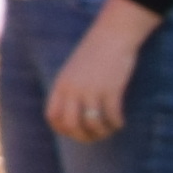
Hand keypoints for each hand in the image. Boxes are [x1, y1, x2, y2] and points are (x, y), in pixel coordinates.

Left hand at [41, 2, 154, 141]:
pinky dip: (116, 124)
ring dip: (102, 132)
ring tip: (109, 129)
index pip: (52, 117)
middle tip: (96, 136)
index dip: (63, 130)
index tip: (76, 132)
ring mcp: (90, 89)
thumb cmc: (94, 54)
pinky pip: (111, 116)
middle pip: (71, 125)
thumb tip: (74, 112)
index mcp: (61, 85)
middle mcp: (72, 89)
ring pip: (92, 124)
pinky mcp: (110, 89)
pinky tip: (120, 122)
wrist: (111, 36)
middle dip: (83, 136)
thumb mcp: (73, 71)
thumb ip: (70, 89)